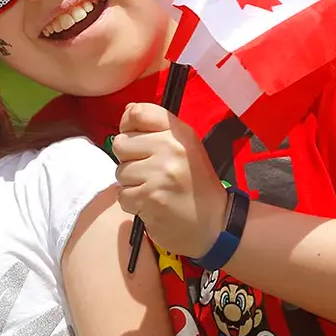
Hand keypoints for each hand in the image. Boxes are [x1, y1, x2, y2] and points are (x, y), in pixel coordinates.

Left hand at [113, 103, 229, 257]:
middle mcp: (171, 148)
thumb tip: (128, 109)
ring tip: (153, 190)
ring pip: (120, 171)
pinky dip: (132, 203)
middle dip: (129, 160)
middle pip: (121, 143)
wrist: (215, 225)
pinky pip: (122, 195)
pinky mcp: (149, 197)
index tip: (136, 139)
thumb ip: (156, 129)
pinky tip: (150, 204)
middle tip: (150, 173)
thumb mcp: (185, 149)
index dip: (128, 126)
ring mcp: (160, 173)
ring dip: (131, 184)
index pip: (138, 113)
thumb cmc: (195, 186)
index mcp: (180, 133)